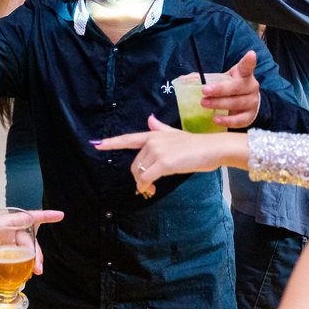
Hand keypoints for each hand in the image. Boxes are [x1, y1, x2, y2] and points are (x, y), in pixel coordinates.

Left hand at [0, 209, 64, 277]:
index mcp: (2, 223)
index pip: (26, 217)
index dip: (44, 216)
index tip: (61, 215)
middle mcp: (6, 231)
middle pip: (28, 239)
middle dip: (37, 253)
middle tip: (38, 269)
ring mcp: (5, 240)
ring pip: (25, 248)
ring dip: (32, 259)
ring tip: (35, 273)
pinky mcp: (2, 250)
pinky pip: (18, 255)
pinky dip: (23, 264)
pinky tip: (25, 275)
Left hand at [96, 115, 243, 197]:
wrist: (213, 148)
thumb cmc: (196, 145)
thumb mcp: (175, 134)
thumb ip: (160, 129)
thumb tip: (150, 119)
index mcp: (153, 135)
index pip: (128, 138)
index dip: (111, 142)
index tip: (96, 144)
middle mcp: (152, 141)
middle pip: (134, 164)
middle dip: (138, 177)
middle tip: (147, 186)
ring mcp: (158, 151)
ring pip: (139, 173)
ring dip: (142, 184)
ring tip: (151, 189)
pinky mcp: (164, 162)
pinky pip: (146, 178)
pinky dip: (145, 186)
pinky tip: (151, 189)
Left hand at [204, 50, 260, 127]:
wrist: (247, 103)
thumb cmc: (231, 88)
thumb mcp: (223, 80)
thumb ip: (207, 79)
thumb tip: (183, 78)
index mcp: (244, 74)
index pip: (247, 66)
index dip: (249, 61)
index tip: (250, 54)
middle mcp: (251, 87)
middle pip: (237, 87)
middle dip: (220, 89)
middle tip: (204, 91)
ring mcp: (252, 102)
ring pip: (237, 103)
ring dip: (219, 104)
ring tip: (204, 104)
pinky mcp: (250, 116)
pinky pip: (239, 120)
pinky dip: (227, 120)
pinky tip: (216, 119)